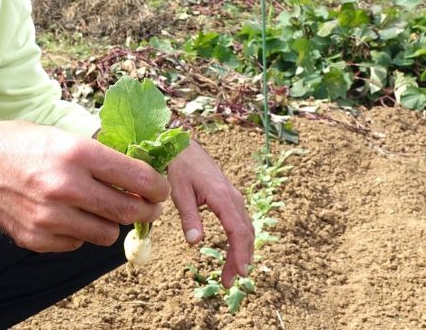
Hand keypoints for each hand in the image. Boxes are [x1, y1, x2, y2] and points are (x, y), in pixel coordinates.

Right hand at [0, 120, 169, 252]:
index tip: (159, 190)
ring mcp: (49, 216)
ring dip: (110, 223)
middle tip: (147, 208)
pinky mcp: (35, 237)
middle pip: (128, 210)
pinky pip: (76, 243)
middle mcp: (65, 186)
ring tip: (99, 209)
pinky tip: (66, 216)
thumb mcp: (59, 135)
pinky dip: (77, 232)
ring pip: (106, 233)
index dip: (157, 187)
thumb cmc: (17, 142)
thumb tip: (138, 173)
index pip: (137, 177)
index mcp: (76, 153)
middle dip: (145, 211)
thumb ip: (96, 155)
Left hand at [168, 140, 253, 286]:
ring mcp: (233, 197)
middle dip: (241, 259)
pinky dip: (240, 240)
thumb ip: (189, 217)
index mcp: (222, 197)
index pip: (238, 231)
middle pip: (246, 233)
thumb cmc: (179, 167)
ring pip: (245, 229)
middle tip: (230, 281)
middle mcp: (233, 197)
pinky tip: (234, 252)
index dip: (240, 253)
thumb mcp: (179, 192)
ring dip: (242, 251)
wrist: (183, 146)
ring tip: (232, 272)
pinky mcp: (229, 198)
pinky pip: (240, 222)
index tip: (239, 273)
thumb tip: (195, 243)